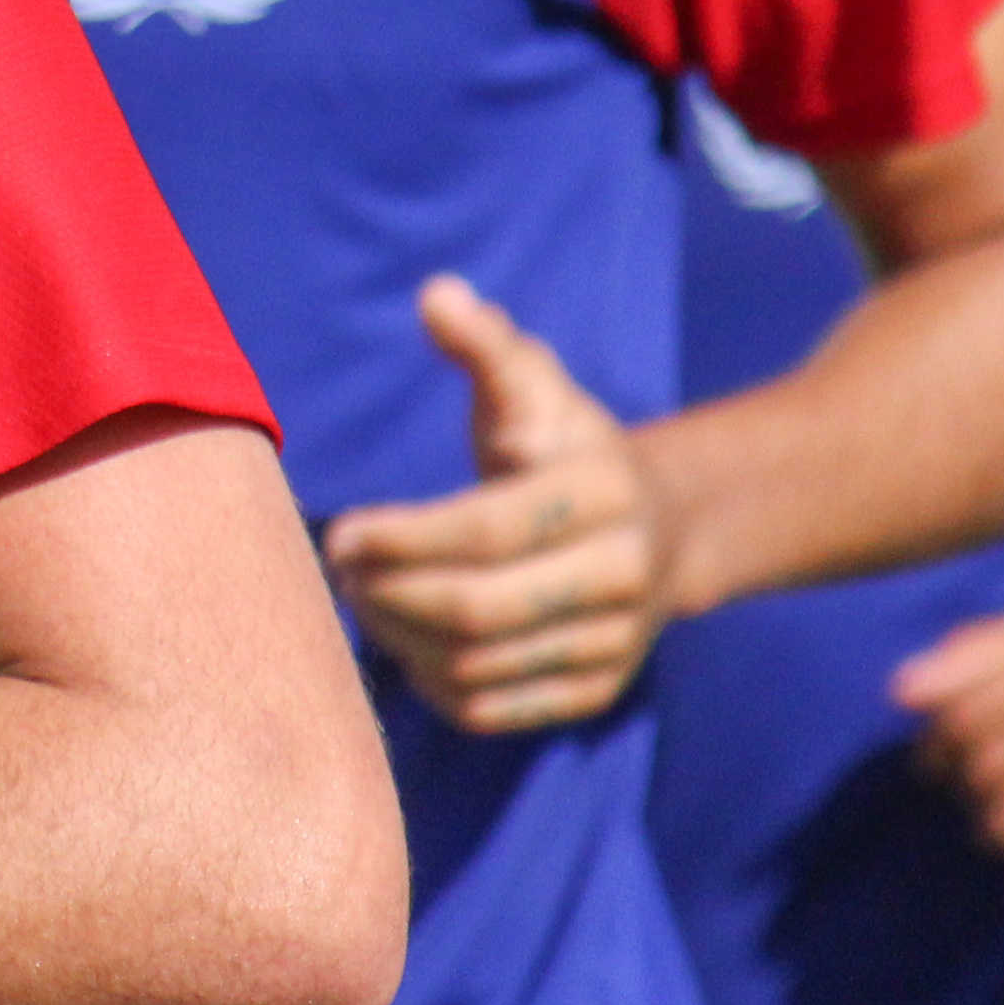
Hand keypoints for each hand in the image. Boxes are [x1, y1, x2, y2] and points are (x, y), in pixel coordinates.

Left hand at [322, 277, 672, 733]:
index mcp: (603, 493)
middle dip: (389, 595)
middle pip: (476, 610)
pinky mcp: (595, 692)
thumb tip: (436, 295)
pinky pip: (491, 709)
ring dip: (399, 640)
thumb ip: (485, 345)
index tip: (341, 533)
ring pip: (477, 668)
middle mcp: (622, 575)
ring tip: (362, 601)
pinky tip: (402, 643)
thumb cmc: (565, 447)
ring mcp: (614, 643)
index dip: (403, 538)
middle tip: (340, 572)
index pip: (488, 530)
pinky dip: (430, 685)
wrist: (662, 528)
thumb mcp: (535, 387)